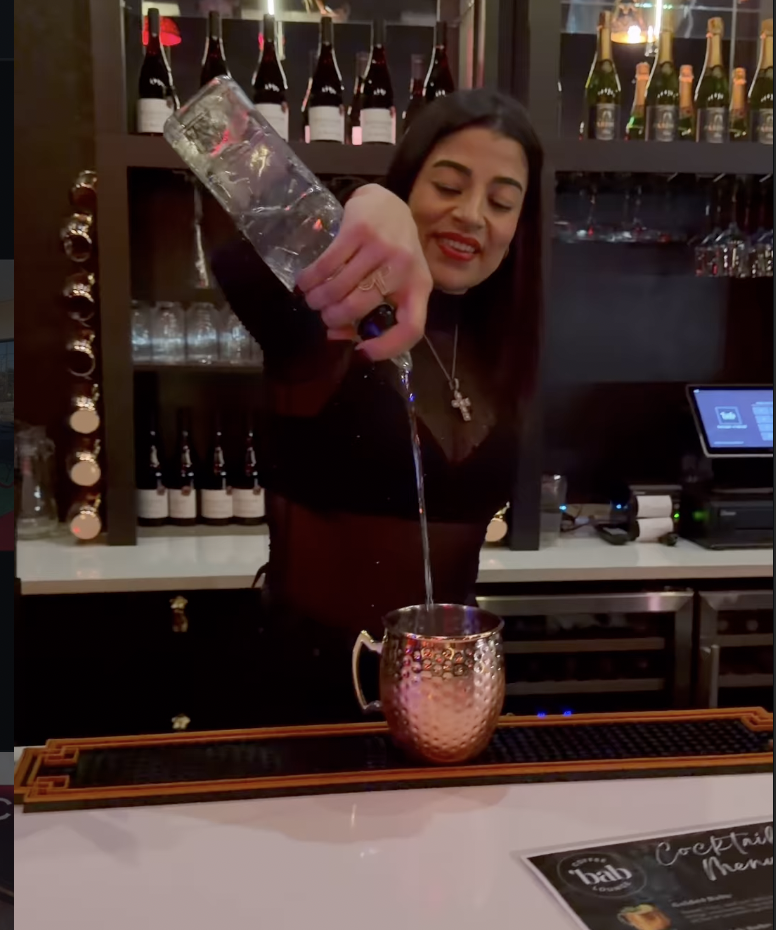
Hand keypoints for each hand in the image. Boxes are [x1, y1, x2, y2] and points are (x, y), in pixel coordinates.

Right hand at [296, 184, 432, 361]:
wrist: (389, 204)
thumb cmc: (392, 251)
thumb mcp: (394, 280)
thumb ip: (373, 309)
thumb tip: (335, 335)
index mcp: (419, 286)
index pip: (411, 327)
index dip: (386, 347)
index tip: (360, 352)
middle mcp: (404, 267)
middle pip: (362, 307)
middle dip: (334, 317)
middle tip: (323, 316)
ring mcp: (382, 247)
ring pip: (341, 286)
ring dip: (319, 298)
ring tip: (312, 299)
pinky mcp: (360, 229)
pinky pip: (328, 264)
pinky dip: (311, 278)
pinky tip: (305, 282)